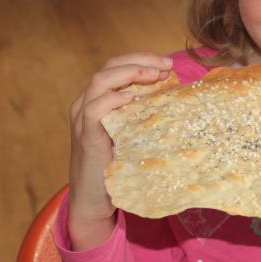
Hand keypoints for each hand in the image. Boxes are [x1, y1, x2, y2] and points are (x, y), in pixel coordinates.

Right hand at [68, 52, 172, 249]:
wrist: (94, 201)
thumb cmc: (118, 167)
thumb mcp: (134, 134)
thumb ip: (144, 116)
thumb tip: (177, 99)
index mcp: (99, 100)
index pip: (117, 66)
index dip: (142, 59)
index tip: (169, 65)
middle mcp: (86, 104)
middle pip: (109, 66)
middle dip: (141, 60)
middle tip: (167, 65)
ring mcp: (83, 119)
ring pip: (100, 81)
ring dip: (130, 73)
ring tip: (154, 76)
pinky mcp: (85, 137)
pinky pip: (94, 109)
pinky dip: (112, 99)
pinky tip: (131, 98)